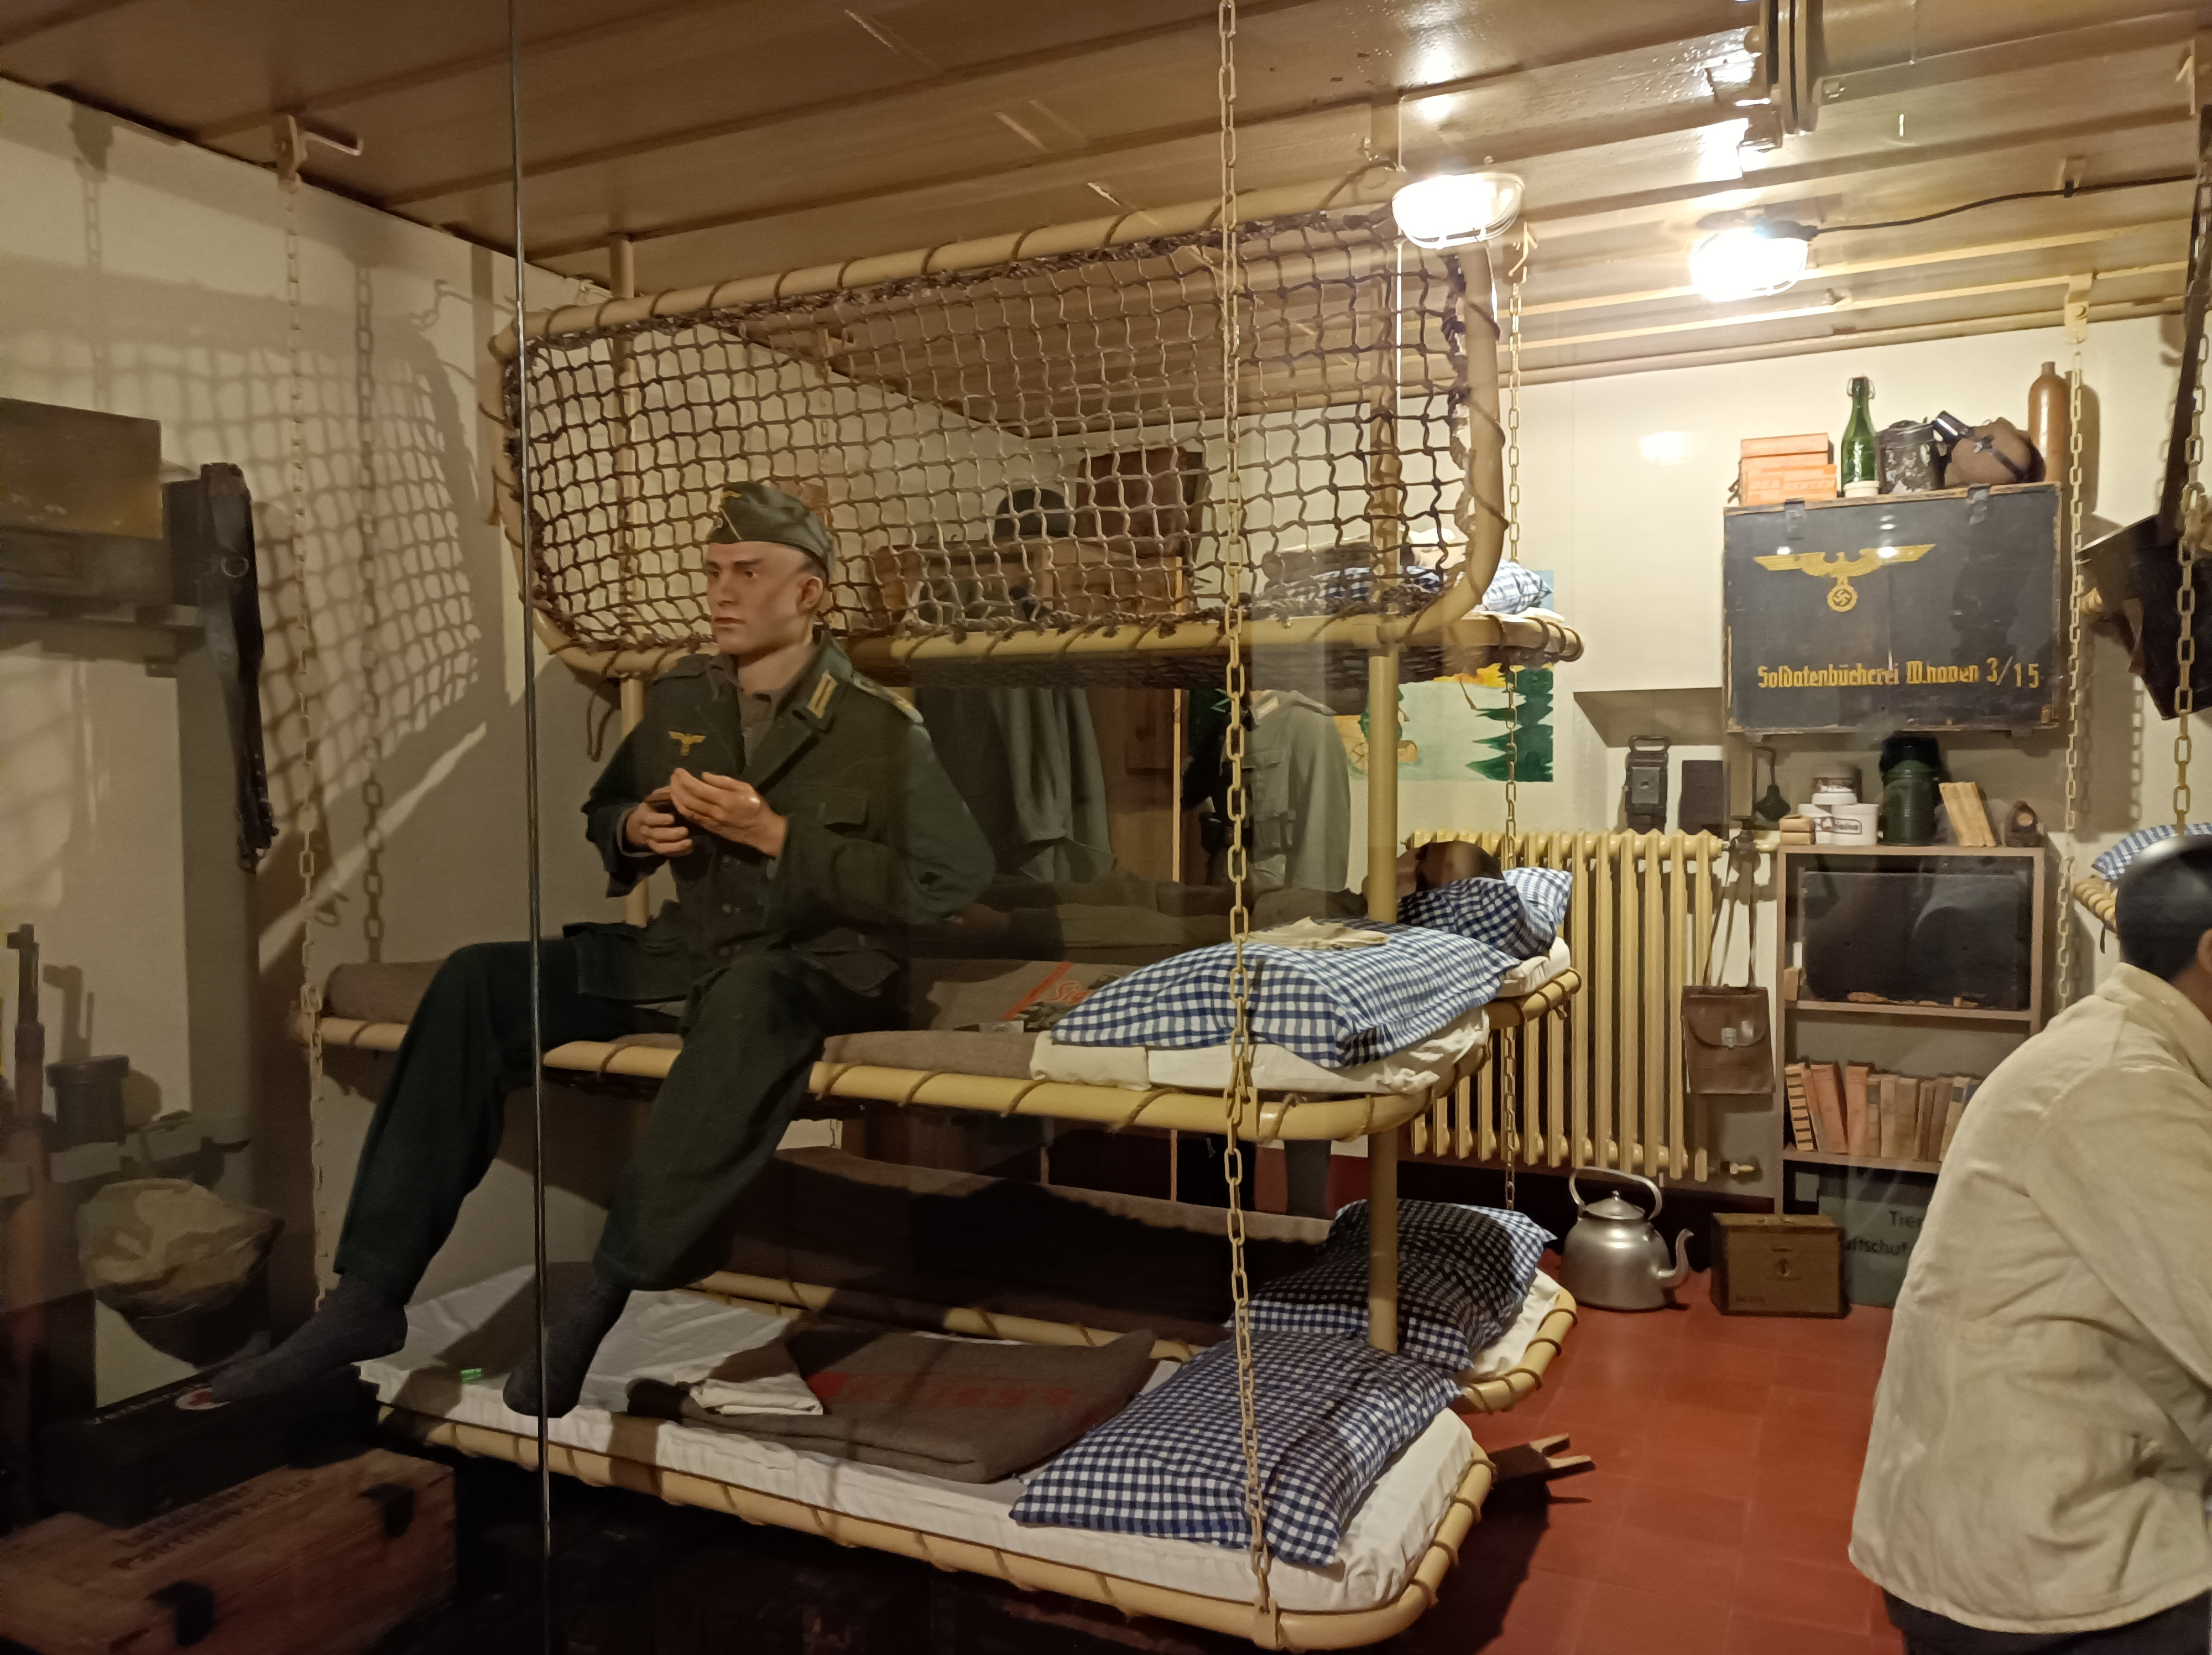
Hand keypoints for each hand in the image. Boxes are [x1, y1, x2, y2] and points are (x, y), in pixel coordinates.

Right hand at [624, 788, 693, 857]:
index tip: (672, 818)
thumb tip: (678, 784)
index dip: (659, 819)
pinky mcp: (658, 849)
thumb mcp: (657, 798)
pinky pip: (666, 854)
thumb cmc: (655, 808)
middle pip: (656, 834)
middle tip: (685, 831)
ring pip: (660, 847)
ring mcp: (651, 841)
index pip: (649, 818)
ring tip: (689, 843)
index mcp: (644, 815)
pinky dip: (677, 853)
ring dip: (675, 846)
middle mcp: (646, 830)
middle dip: (671, 834)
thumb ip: (665, 793)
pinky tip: (689, 850)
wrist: (642, 824)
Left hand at [669, 768, 786, 856]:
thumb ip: (724, 782)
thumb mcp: (746, 788)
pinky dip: (681, 808)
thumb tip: (703, 776)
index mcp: (725, 799)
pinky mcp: (709, 829)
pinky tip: (678, 801)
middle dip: (677, 786)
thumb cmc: (756, 807)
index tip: (678, 770)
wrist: (761, 832)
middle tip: (673, 776)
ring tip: (672, 787)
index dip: (684, 778)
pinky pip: (691, 818)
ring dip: (676, 798)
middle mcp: (715, 812)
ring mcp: (711, 822)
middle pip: (688, 799)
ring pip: (686, 810)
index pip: (697, 788)